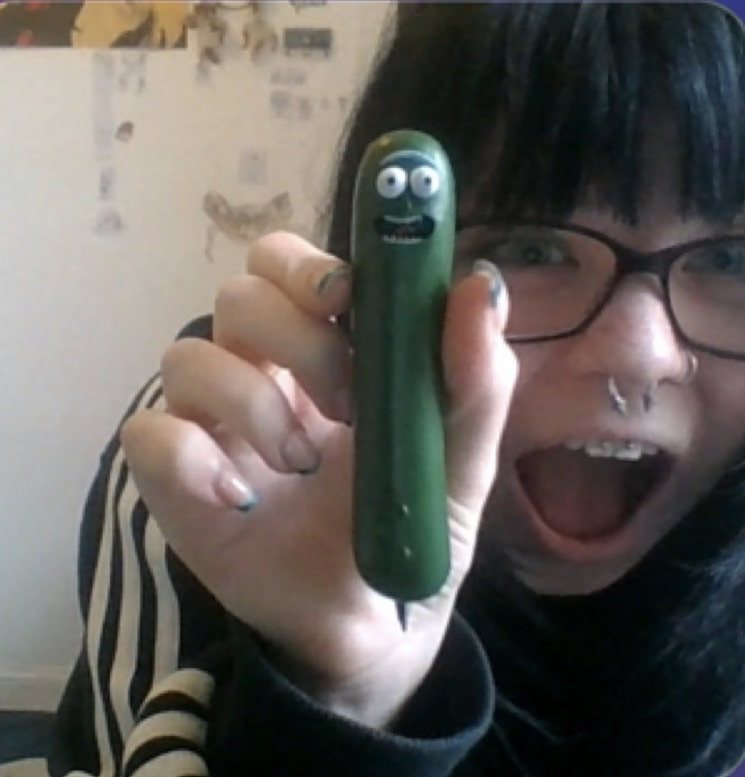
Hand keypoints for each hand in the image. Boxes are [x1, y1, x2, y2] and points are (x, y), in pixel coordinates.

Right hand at [120, 232, 516, 727]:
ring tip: (303, 464)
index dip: (305, 266)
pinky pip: (150, 436)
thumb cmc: (411, 524)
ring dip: (254, 406)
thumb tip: (480, 283)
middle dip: (294, 339)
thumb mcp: (461, 458)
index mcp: (325, 349)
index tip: (345, 298)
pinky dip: (191, 459)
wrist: (373, 621)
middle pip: (237, 298)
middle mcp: (260, 371)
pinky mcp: (174, 482)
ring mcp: (213, 424)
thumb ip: (477, 378)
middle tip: (345, 402)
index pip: (285, 264)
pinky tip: (242, 499)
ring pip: (187, 358)